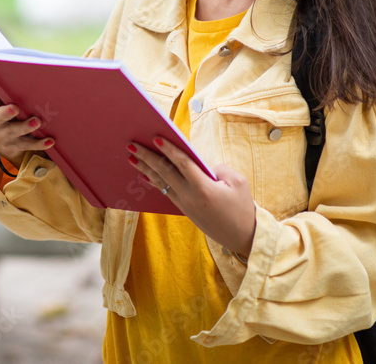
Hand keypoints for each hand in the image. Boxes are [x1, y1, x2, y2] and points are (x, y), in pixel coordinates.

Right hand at [0, 70, 53, 167]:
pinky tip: (50, 140)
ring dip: (26, 127)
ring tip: (37, 121)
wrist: (2, 142)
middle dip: (6, 113)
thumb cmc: (0, 110)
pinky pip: (27, 145)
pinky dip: (39, 144)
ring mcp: (3, 135)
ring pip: (14, 133)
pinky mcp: (14, 146)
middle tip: (15, 108)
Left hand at [128, 138, 256, 255]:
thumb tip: (201, 165)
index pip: (181, 163)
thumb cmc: (242, 208)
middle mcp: (189, 196)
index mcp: (203, 188)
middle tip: (132, 145)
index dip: (169, 149)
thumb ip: (219, 168)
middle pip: (164, 172)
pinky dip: (155, 182)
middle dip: (147, 157)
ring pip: (161, 182)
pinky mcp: (185, 210)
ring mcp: (185, 204)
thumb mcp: (238, 182)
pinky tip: (145, 175)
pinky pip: (166, 192)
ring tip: (132, 158)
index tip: (155, 138)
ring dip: (146, 168)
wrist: (243, 237)